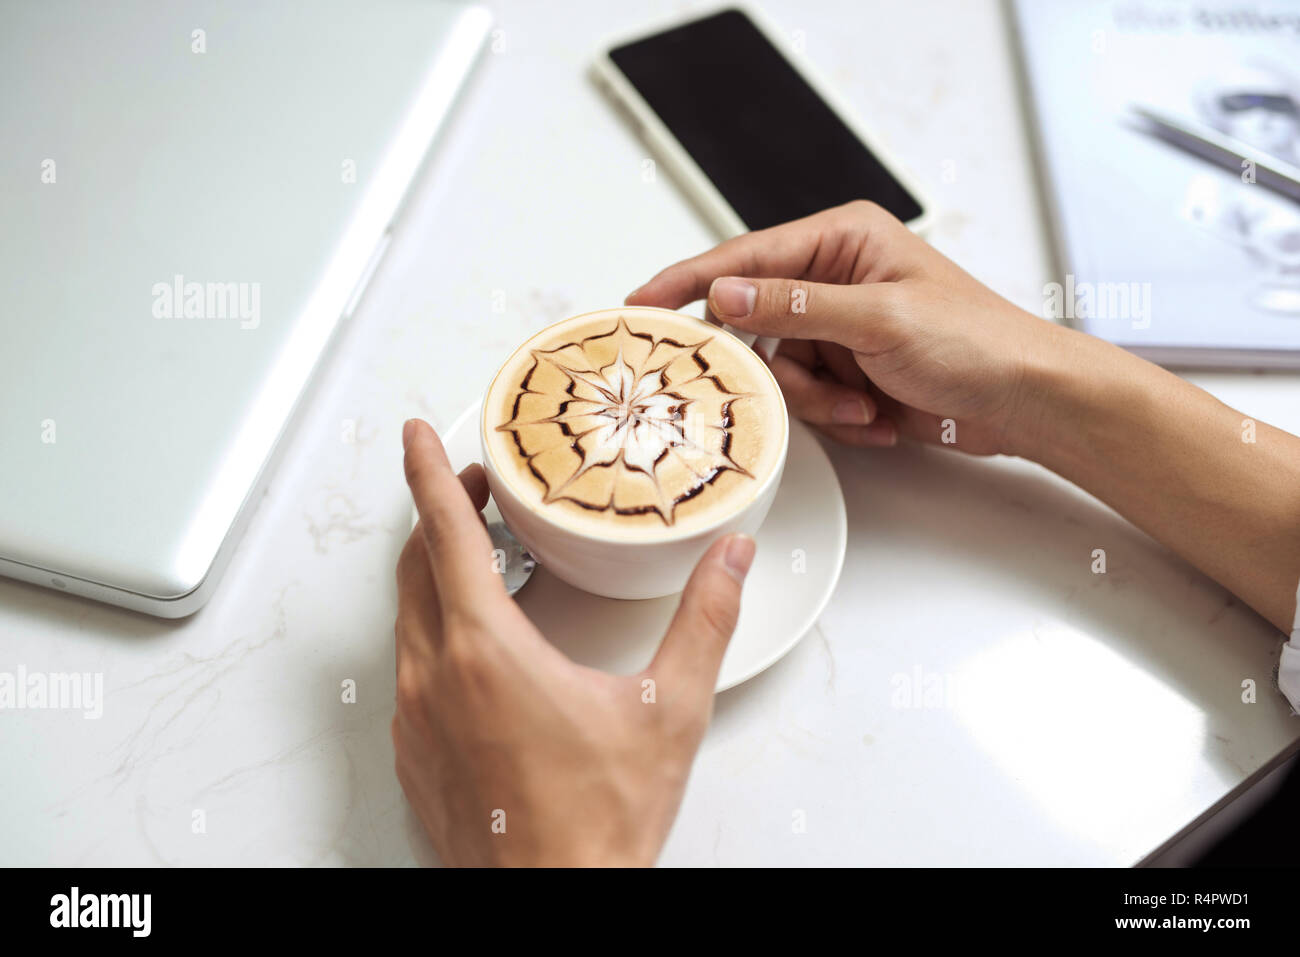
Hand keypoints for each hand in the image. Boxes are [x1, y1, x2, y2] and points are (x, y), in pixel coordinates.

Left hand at [392, 419, 755, 866]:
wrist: (556, 902)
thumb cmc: (599, 822)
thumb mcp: (670, 709)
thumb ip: (706, 620)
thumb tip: (732, 559)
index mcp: (486, 651)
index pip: (445, 534)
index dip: (428, 474)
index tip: (416, 436)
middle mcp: (436, 678)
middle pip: (417, 567)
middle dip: (439, 515)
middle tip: (474, 491)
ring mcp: (416, 719)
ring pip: (408, 618)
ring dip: (435, 575)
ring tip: (482, 560)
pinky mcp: (414, 754)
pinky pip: (410, 669)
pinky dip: (434, 633)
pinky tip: (477, 646)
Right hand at [627, 200, 1059, 455]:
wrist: (1026, 401)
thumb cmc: (977, 342)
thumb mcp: (879, 318)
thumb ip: (794, 305)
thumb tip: (725, 294)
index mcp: (842, 239)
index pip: (744, 257)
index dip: (687, 283)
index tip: (639, 304)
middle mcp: (835, 279)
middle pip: (756, 327)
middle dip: (783, 371)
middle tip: (811, 387)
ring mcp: (840, 329)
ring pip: (779, 373)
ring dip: (819, 402)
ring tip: (867, 407)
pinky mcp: (850, 371)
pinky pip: (807, 399)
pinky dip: (839, 416)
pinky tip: (880, 416)